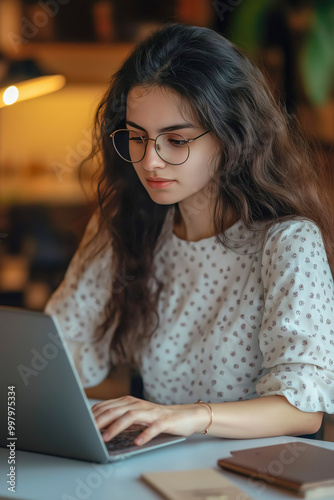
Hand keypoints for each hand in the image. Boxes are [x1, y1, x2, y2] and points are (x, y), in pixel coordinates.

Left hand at [91, 396, 209, 445]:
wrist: (184, 415)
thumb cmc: (156, 418)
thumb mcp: (135, 416)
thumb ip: (119, 417)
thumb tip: (97, 424)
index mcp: (130, 402)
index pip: (107, 406)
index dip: (94, 415)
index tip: (81, 424)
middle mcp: (139, 404)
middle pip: (116, 410)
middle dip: (100, 420)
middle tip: (88, 431)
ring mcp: (152, 412)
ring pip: (131, 417)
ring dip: (116, 427)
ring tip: (106, 438)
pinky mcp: (164, 421)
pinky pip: (153, 428)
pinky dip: (145, 434)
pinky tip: (137, 442)